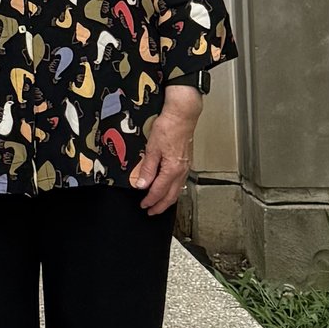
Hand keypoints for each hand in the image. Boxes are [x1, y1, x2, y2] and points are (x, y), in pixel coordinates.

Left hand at [130, 89, 202, 216]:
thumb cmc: (168, 127)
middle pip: (171, 195)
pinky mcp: (187, 162)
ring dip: (168, 199)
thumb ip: (148, 169)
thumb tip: (142, 185)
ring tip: (159, 204)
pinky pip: (181, 182)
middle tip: (151, 212)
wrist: (182, 115)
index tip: (143, 205)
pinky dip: (174, 190)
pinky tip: (169, 188)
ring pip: (177, 190)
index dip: (150, 200)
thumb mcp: (152, 148)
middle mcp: (181, 171)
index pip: (159, 191)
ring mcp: (186, 167)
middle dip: (161, 206)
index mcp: (172, 169)